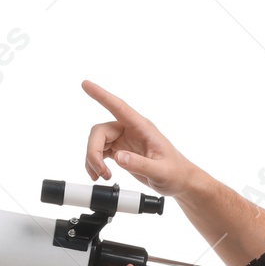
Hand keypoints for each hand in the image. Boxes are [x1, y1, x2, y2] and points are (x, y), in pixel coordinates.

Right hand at [83, 81, 197, 196]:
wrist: (179, 181)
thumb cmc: (175, 173)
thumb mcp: (160, 171)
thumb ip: (140, 164)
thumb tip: (118, 157)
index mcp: (142, 128)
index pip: (119, 107)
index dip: (102, 95)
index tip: (85, 85)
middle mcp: (130, 130)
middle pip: (101, 131)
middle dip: (93, 151)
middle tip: (100, 171)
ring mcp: (124, 139)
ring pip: (97, 141)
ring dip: (93, 159)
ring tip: (101, 175)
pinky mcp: (120, 150)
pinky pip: (100, 151)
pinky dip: (96, 163)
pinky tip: (100, 174)